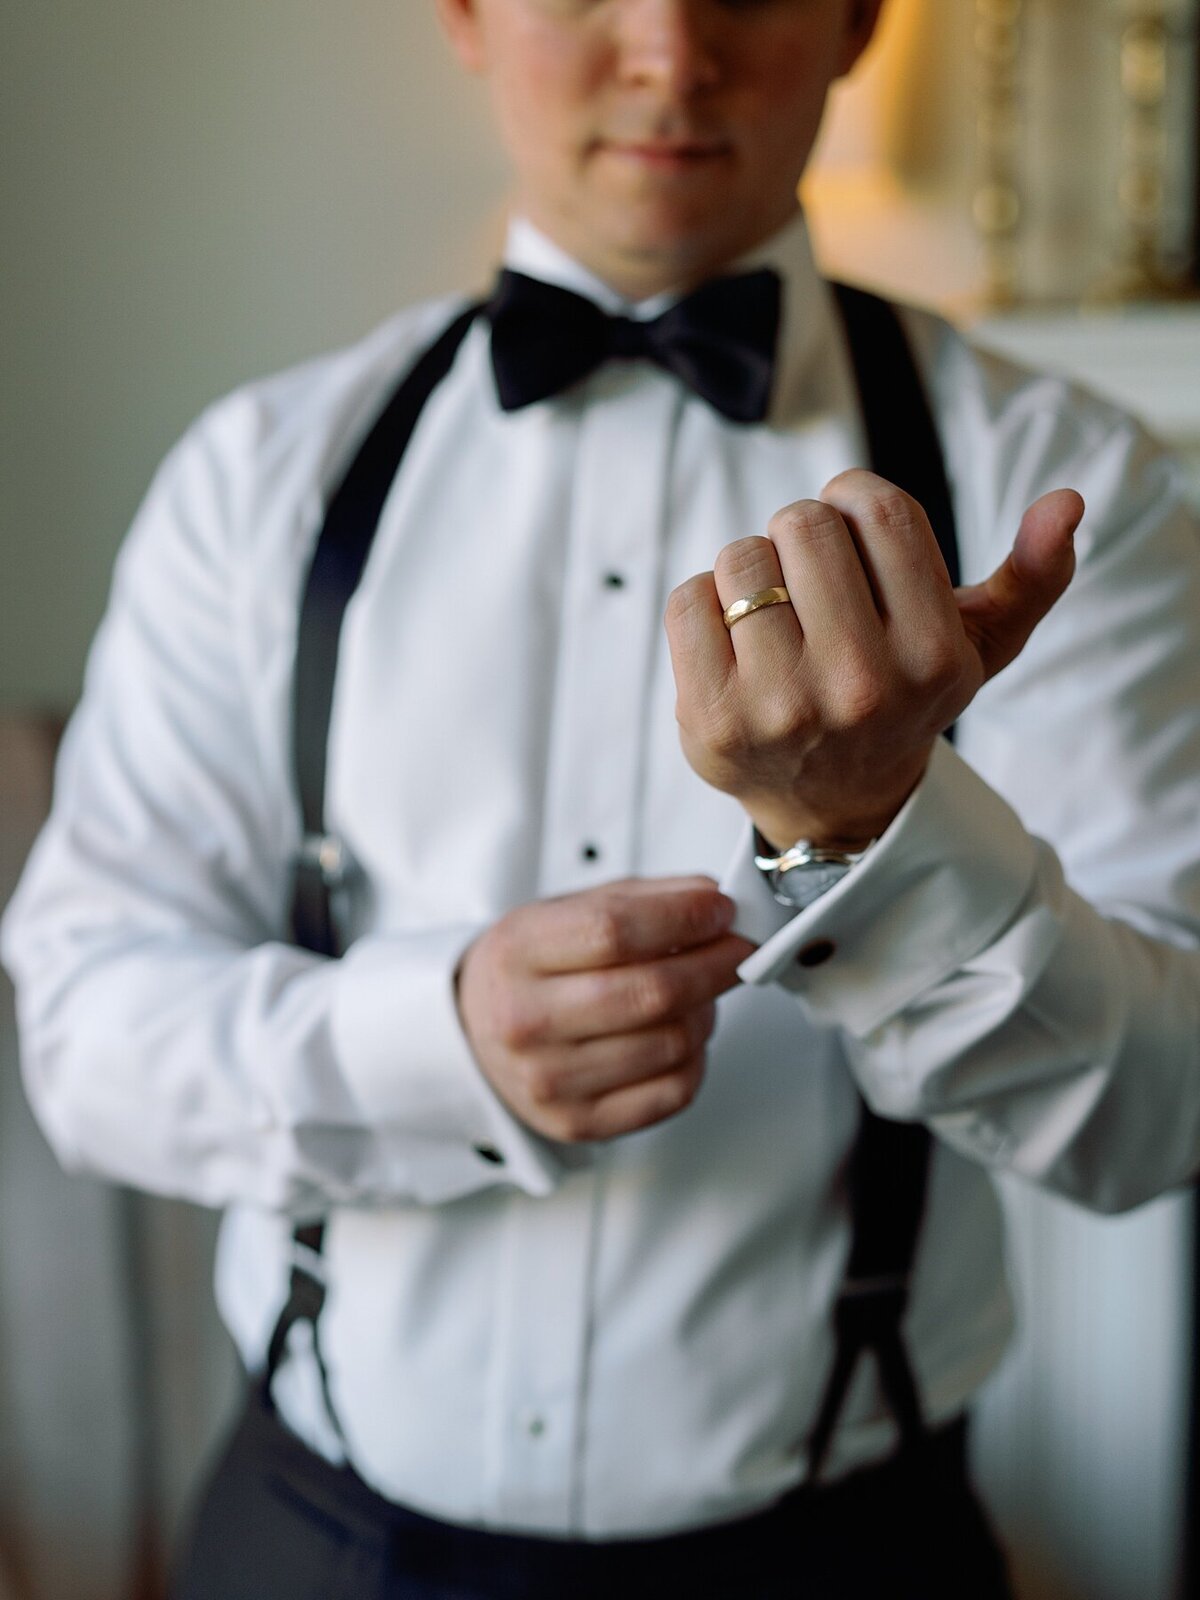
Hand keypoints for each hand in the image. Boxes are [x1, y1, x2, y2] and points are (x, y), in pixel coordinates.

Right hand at [456, 878, 753, 1142]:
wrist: (475, 1031)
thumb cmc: (528, 968)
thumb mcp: (565, 911)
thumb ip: (642, 899)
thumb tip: (711, 898)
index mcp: (518, 953)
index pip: (615, 931)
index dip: (683, 917)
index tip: (718, 909)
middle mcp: (527, 1021)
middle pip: (652, 992)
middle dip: (715, 963)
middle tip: (738, 948)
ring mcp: (551, 1080)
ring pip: (673, 1043)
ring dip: (706, 1010)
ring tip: (697, 992)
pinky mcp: (580, 1123)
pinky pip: (674, 1093)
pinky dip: (696, 1058)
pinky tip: (681, 1034)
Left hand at [665, 470, 1081, 848]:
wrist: (832, 804)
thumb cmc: (901, 699)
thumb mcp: (977, 647)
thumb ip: (1030, 576)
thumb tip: (1067, 502)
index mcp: (933, 657)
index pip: (881, 510)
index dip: (856, 499)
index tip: (855, 531)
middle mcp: (860, 687)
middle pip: (803, 524)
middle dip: (802, 535)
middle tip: (812, 583)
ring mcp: (780, 708)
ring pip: (740, 557)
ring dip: (752, 570)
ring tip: (775, 616)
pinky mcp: (711, 720)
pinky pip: (687, 598)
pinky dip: (704, 606)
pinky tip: (734, 644)